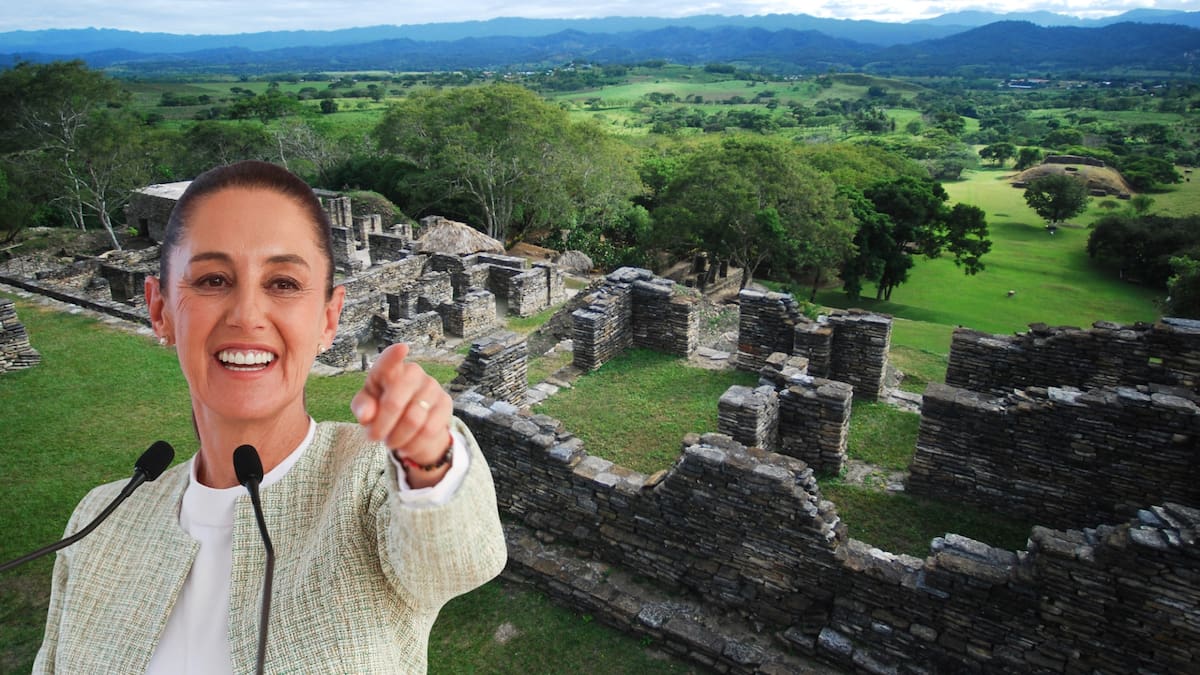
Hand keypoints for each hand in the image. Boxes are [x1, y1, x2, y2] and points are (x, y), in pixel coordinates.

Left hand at [351, 344, 452, 472]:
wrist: (411, 425)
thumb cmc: (382, 409)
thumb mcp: (366, 408)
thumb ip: (362, 408)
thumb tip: (367, 415)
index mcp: (388, 369)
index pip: (390, 360)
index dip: (394, 356)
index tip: (402, 349)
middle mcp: (413, 372)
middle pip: (395, 403)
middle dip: (382, 427)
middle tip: (375, 438)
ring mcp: (432, 386)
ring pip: (413, 421)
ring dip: (397, 438)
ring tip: (392, 442)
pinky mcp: (446, 402)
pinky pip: (430, 430)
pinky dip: (414, 444)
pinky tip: (408, 445)